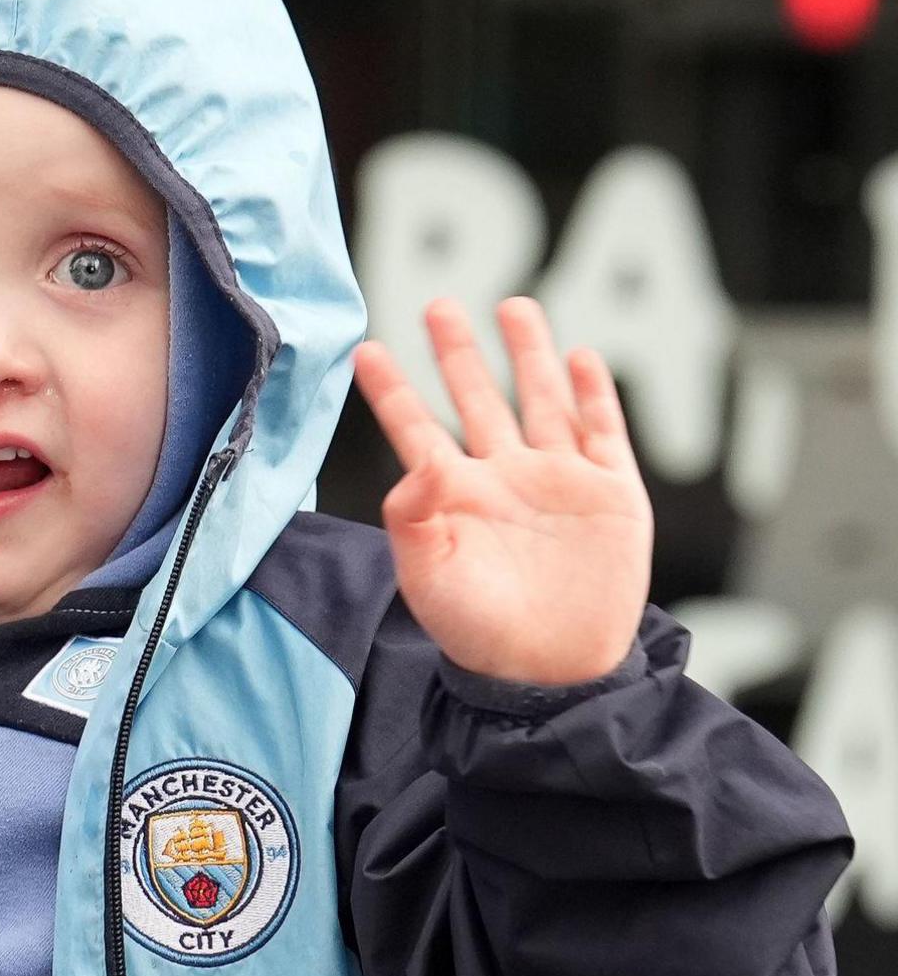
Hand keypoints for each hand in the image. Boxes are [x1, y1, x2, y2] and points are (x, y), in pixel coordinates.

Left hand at [353, 297, 652, 686]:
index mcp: (454, 495)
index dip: (392, 390)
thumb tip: (415, 463)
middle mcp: (503, 478)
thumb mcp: (428, 575)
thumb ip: (413, 517)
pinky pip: (602, 432)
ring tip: (512, 306)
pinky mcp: (609, 494)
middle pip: (478, 398)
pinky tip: (580, 357)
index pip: (415, 427)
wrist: (549, 670)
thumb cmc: (478, 631)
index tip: (366, 349)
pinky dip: (593, 394)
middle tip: (438, 305)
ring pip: (541, 400)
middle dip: (460, 352)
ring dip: (528, 353)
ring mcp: (557, 480)